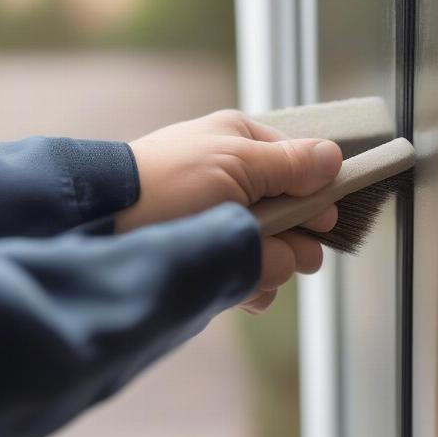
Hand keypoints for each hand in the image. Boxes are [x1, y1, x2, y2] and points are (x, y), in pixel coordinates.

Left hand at [116, 110, 342, 313]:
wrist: (102, 228)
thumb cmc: (168, 182)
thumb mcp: (234, 161)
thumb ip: (290, 163)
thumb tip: (335, 156)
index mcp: (242, 146)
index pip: (300, 166)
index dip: (316, 194)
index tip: (323, 219)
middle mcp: (236, 182)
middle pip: (293, 213)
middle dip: (296, 237)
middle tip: (298, 253)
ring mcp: (225, 222)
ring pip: (277, 248)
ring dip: (274, 265)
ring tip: (258, 269)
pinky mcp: (214, 256)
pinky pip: (253, 274)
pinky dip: (255, 284)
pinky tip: (245, 290)